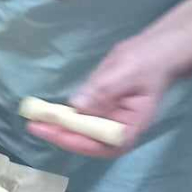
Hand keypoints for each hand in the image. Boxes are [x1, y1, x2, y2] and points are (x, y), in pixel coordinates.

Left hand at [24, 35, 178, 158]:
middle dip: (63, 135)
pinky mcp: (103, 108)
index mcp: (133, 125)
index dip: (79, 142)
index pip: (105, 144)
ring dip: (60, 127)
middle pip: (90, 141)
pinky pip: (82, 116)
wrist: (156, 47)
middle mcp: (121, 128)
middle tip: (36, 126)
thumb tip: (78, 107)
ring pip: (83, 131)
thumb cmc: (148, 60)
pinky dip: (65, 115)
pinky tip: (48, 112)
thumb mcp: (126, 73)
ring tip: (36, 121)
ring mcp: (111, 119)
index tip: (56, 133)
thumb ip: (103, 91)